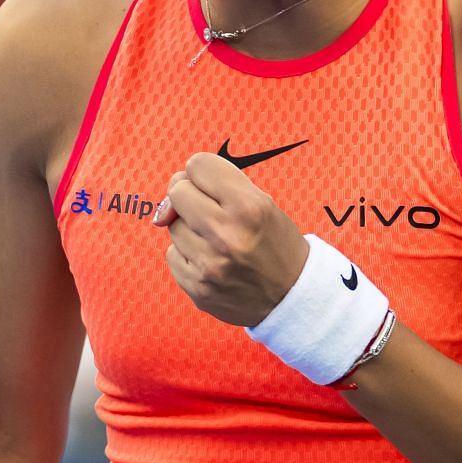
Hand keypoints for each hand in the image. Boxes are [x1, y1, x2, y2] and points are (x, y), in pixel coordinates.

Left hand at [152, 152, 309, 326]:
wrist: (293, 296)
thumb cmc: (276, 244)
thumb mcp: (263, 203)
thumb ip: (217, 186)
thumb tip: (168, 199)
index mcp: (249, 207)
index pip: (197, 166)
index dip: (203, 173)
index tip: (212, 185)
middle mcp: (227, 235)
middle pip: (177, 192)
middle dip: (190, 195)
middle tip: (208, 208)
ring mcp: (210, 265)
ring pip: (172, 225)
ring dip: (189, 227)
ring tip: (215, 238)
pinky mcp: (198, 288)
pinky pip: (173, 255)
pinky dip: (187, 254)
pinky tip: (211, 259)